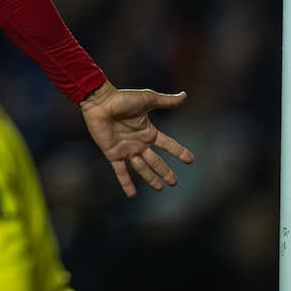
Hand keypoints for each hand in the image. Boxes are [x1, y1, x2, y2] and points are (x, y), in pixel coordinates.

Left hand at [80, 81, 193, 197]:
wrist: (100, 102)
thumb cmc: (122, 98)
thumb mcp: (147, 99)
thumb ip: (166, 101)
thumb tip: (185, 95)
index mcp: (148, 131)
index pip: (168, 144)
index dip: (179, 152)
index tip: (190, 160)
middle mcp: (138, 143)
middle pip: (155, 161)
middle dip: (164, 171)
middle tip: (174, 183)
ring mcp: (126, 149)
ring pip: (141, 168)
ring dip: (150, 178)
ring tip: (160, 188)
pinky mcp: (113, 154)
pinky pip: (121, 172)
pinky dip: (126, 183)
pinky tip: (132, 195)